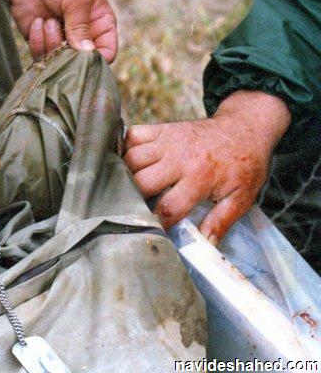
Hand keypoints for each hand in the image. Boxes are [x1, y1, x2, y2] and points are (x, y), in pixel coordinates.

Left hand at [0, 0, 116, 62]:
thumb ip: (81, 26)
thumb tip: (87, 54)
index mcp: (100, 23)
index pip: (107, 52)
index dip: (97, 59)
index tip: (82, 53)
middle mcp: (82, 35)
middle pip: (81, 62)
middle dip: (68, 50)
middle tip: (57, 26)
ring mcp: (61, 40)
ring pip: (60, 62)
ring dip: (51, 44)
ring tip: (47, 20)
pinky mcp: (40, 42)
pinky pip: (41, 55)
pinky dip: (38, 42)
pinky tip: (37, 21)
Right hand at [124, 91, 289, 242]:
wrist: (245, 129)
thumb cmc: (244, 165)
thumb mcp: (241, 198)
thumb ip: (221, 221)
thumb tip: (205, 244)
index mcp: (199, 179)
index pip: (168, 207)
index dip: (157, 222)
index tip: (153, 230)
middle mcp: (179, 159)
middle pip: (141, 182)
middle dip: (136, 198)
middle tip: (139, 205)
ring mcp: (168, 141)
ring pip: (131, 158)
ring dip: (128, 173)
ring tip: (134, 184)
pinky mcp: (163, 129)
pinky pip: (133, 134)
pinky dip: (127, 146)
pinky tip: (134, 160)